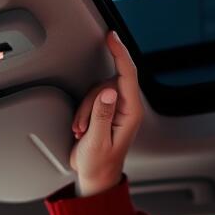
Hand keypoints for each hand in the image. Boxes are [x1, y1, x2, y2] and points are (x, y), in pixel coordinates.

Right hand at [69, 31, 143, 195]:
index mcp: (131, 113)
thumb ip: (102, 115)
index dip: (119, 52)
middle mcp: (127, 108)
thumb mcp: (97, 141)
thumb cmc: (99, 164)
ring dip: (85, 111)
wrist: (95, 177)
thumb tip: (109, 91)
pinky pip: (91, 98)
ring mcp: (117, 108)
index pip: (127, 74)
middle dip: (89, 103)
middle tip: (83, 127)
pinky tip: (83, 129)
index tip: (111, 36)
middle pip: (106, 84)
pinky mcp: (107, 110)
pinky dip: (83, 112)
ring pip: (96, 91)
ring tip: (83, 132)